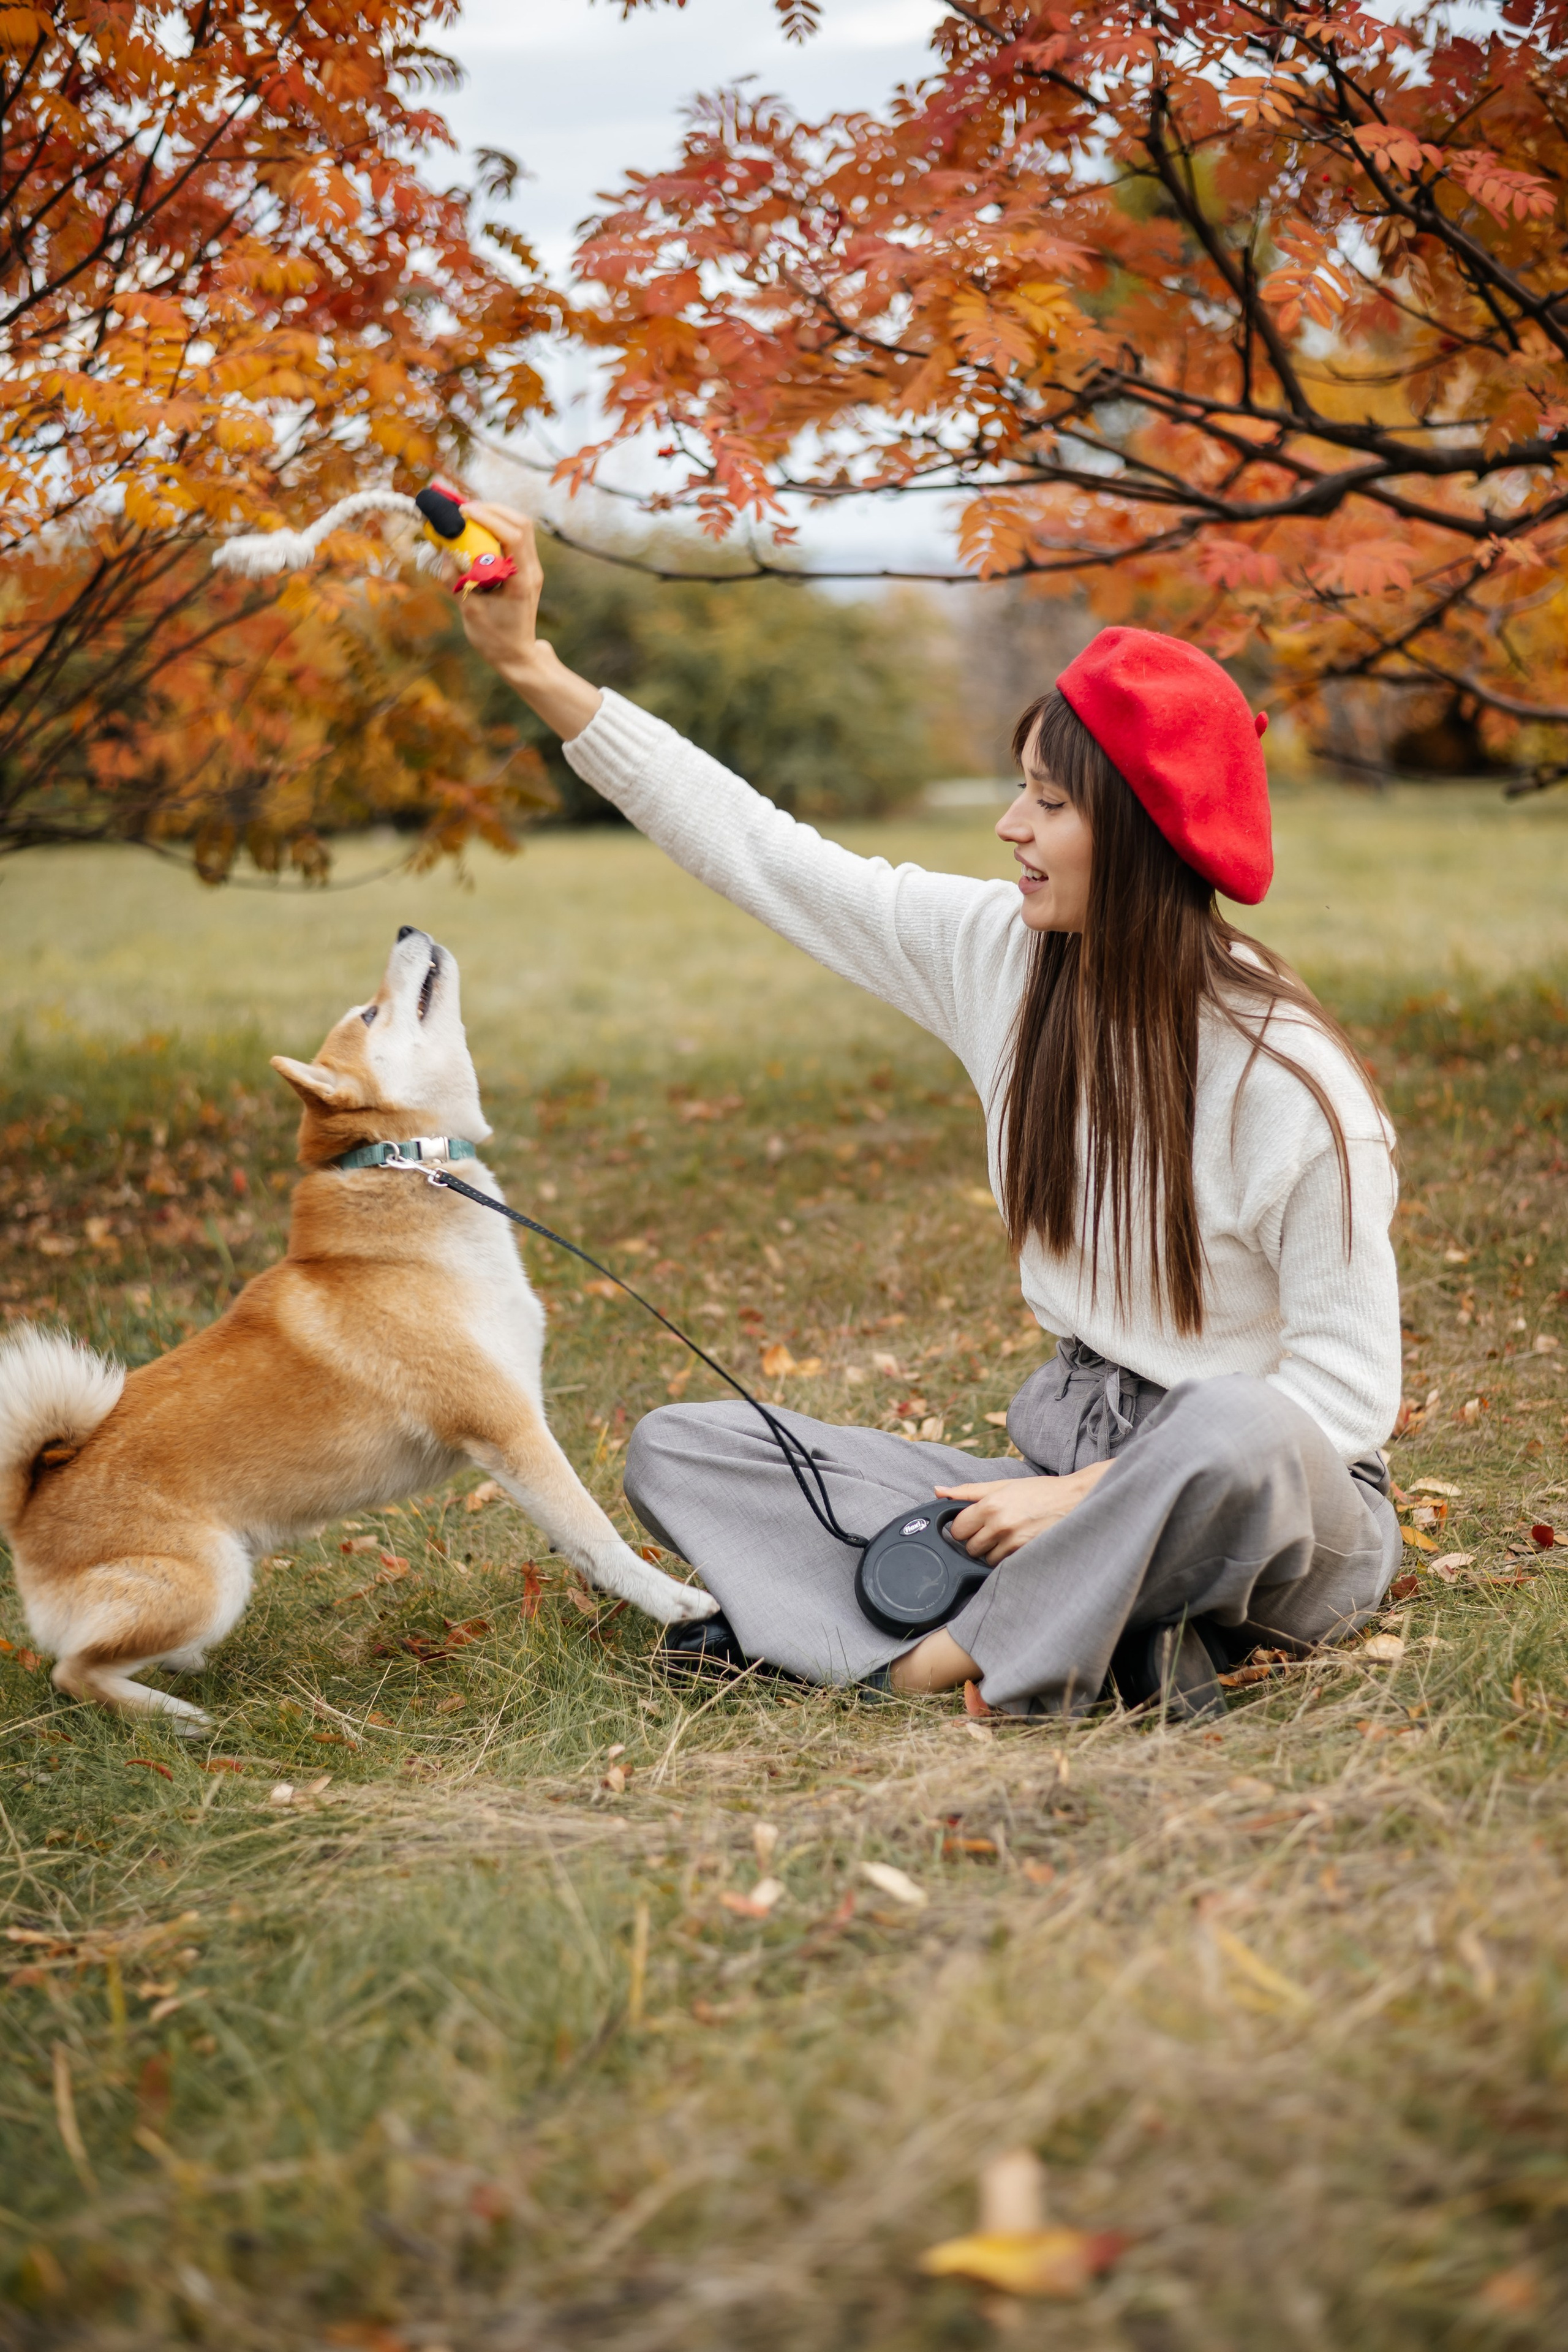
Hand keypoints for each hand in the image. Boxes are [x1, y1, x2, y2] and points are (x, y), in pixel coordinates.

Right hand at [452, 503, 602, 740]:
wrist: (517, 656)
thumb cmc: (494, 639)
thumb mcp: (469, 609)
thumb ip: (455, 578)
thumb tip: (443, 550)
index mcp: (522, 581)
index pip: (514, 535)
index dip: (489, 517)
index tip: (464, 512)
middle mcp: (532, 570)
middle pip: (521, 523)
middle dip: (492, 509)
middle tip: (464, 509)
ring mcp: (531, 569)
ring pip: (521, 527)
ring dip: (495, 516)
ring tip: (470, 516)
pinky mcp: (526, 570)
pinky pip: (515, 539)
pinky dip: (497, 528)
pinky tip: (478, 531)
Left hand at [933, 1460, 1113, 1566]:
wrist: (1074, 1499)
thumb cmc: (1038, 1491)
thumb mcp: (1002, 1485)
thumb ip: (967, 1491)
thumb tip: (937, 1491)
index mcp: (990, 1505)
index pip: (958, 1529)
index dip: (962, 1527)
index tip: (971, 1523)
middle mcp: (999, 1525)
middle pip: (969, 1547)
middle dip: (975, 1540)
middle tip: (989, 1529)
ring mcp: (1013, 1543)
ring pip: (984, 1559)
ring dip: (990, 1552)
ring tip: (1005, 1536)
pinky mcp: (1026, 1554)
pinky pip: (1002, 1564)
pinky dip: (1004, 1558)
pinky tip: (1015, 1545)